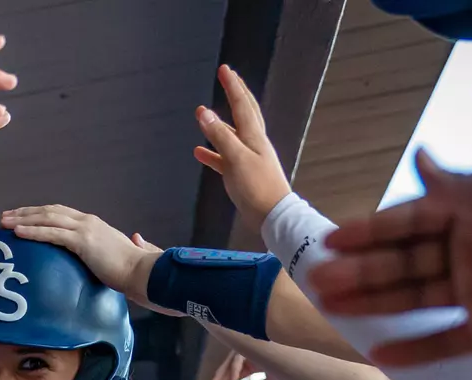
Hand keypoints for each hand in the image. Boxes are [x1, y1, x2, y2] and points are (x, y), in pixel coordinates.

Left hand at [0, 206, 167, 311]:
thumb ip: (110, 250)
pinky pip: (51, 233)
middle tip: (5, 217)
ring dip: (23, 220)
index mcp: (93, 225)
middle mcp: (87, 221)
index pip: (60, 214)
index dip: (39, 214)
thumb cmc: (132, 270)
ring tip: (4, 223)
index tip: (22, 218)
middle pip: (49, 212)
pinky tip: (17, 233)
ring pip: (47, 219)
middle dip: (25, 213)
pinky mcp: (82, 241)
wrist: (142, 273)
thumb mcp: (116, 256)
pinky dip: (32, 232)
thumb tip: (130, 242)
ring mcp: (84, 229)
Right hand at [193, 65, 291, 235]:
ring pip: (233, 134)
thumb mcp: (236, 159)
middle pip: (244, 113)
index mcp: (254, 136)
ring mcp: (247, 158)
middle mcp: (253, 143)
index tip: (225, 70)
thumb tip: (204, 113)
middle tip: (227, 77)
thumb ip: (220, 136)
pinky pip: (224, 158)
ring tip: (205, 114)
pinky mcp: (242, 174)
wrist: (272, 216)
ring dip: (220, 123)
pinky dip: (212, 152)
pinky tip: (199, 152)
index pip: (242, 105)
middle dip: (235, 94)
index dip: (233, 87)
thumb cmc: (257, 187)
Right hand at [309, 153, 471, 365]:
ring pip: (418, 300)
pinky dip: (417, 351)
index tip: (330, 241)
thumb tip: (420, 160)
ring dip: (376, 304)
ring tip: (331, 310)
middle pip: (408, 262)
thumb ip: (465, 191)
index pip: (414, 219)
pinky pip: (449, 342)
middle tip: (316, 282)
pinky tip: (380, 354)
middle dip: (363, 271)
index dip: (372, 231)